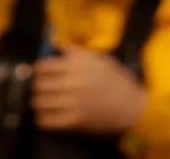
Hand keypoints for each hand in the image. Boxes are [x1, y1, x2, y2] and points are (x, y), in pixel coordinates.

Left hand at [31, 44, 146, 134]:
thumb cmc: (116, 81)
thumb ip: (76, 53)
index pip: (42, 66)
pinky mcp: (76, 121)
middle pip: (38, 84)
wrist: (135, 107)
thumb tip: (56, 47)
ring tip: (40, 103)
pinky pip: (48, 121)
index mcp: (77, 65)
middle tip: (37, 90)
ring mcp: (74, 102)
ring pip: (39, 102)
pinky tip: (45, 117)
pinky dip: (42, 119)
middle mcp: (73, 82)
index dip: (37, 70)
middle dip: (35, 87)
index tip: (38, 74)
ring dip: (37, 103)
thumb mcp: (99, 59)